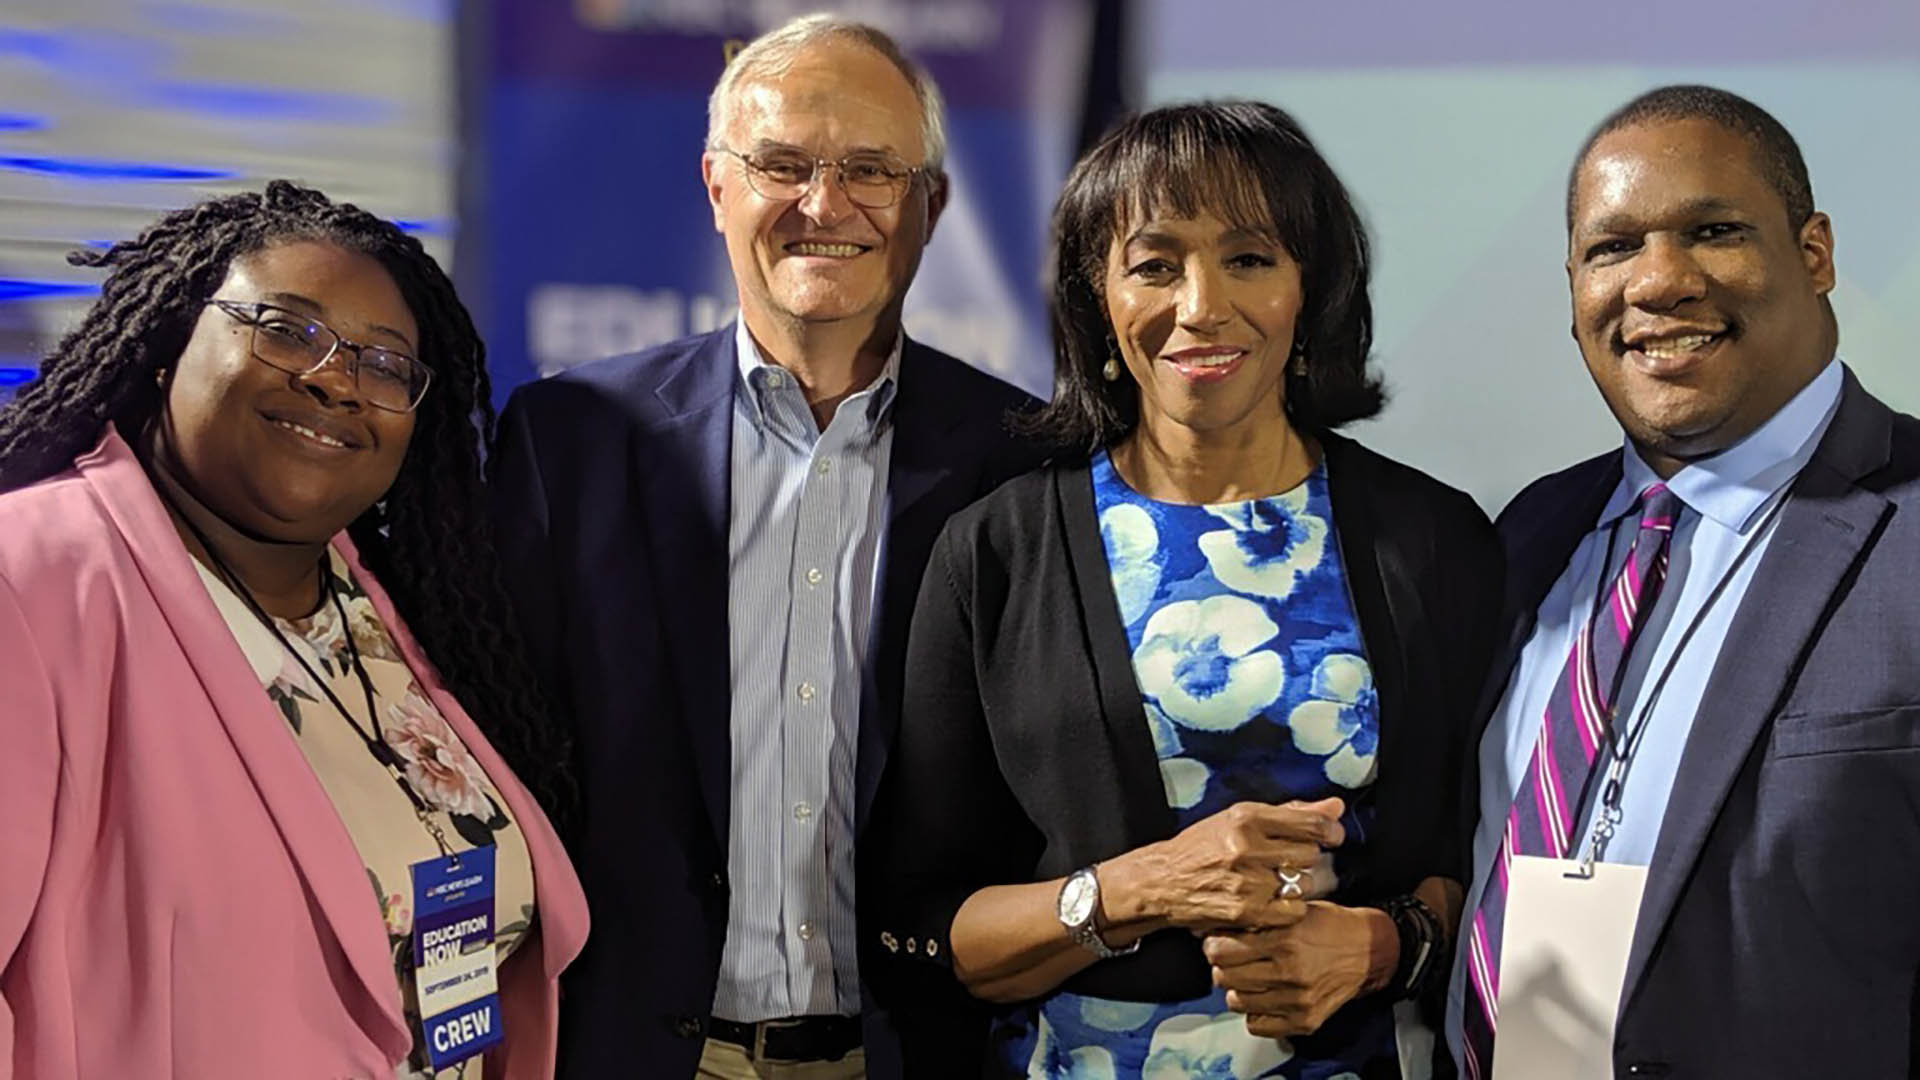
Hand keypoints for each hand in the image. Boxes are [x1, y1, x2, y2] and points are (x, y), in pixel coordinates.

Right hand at [1105, 798, 1344, 933]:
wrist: (1163, 881)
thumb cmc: (1203, 847)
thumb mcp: (1240, 819)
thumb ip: (1291, 812)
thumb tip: (1335, 806)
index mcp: (1246, 817)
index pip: (1311, 823)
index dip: (1329, 830)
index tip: (1331, 836)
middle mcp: (1246, 847)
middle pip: (1309, 855)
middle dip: (1303, 858)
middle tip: (1286, 861)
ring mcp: (1247, 882)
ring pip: (1303, 884)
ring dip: (1296, 884)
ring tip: (1274, 882)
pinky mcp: (1246, 912)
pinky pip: (1293, 911)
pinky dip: (1288, 909)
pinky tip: (1272, 902)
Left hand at [1203, 901, 1395, 1037]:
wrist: (1368, 951)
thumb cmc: (1329, 926)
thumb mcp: (1293, 910)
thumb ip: (1257, 918)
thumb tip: (1216, 927)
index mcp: (1285, 938)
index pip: (1222, 949)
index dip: (1214, 944)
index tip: (1217, 941)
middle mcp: (1290, 971)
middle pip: (1225, 977)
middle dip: (1222, 966)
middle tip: (1230, 959)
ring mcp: (1297, 1000)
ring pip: (1237, 1002)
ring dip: (1238, 989)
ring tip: (1249, 977)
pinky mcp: (1304, 1021)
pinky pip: (1257, 1025)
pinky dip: (1255, 1012)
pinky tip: (1264, 996)